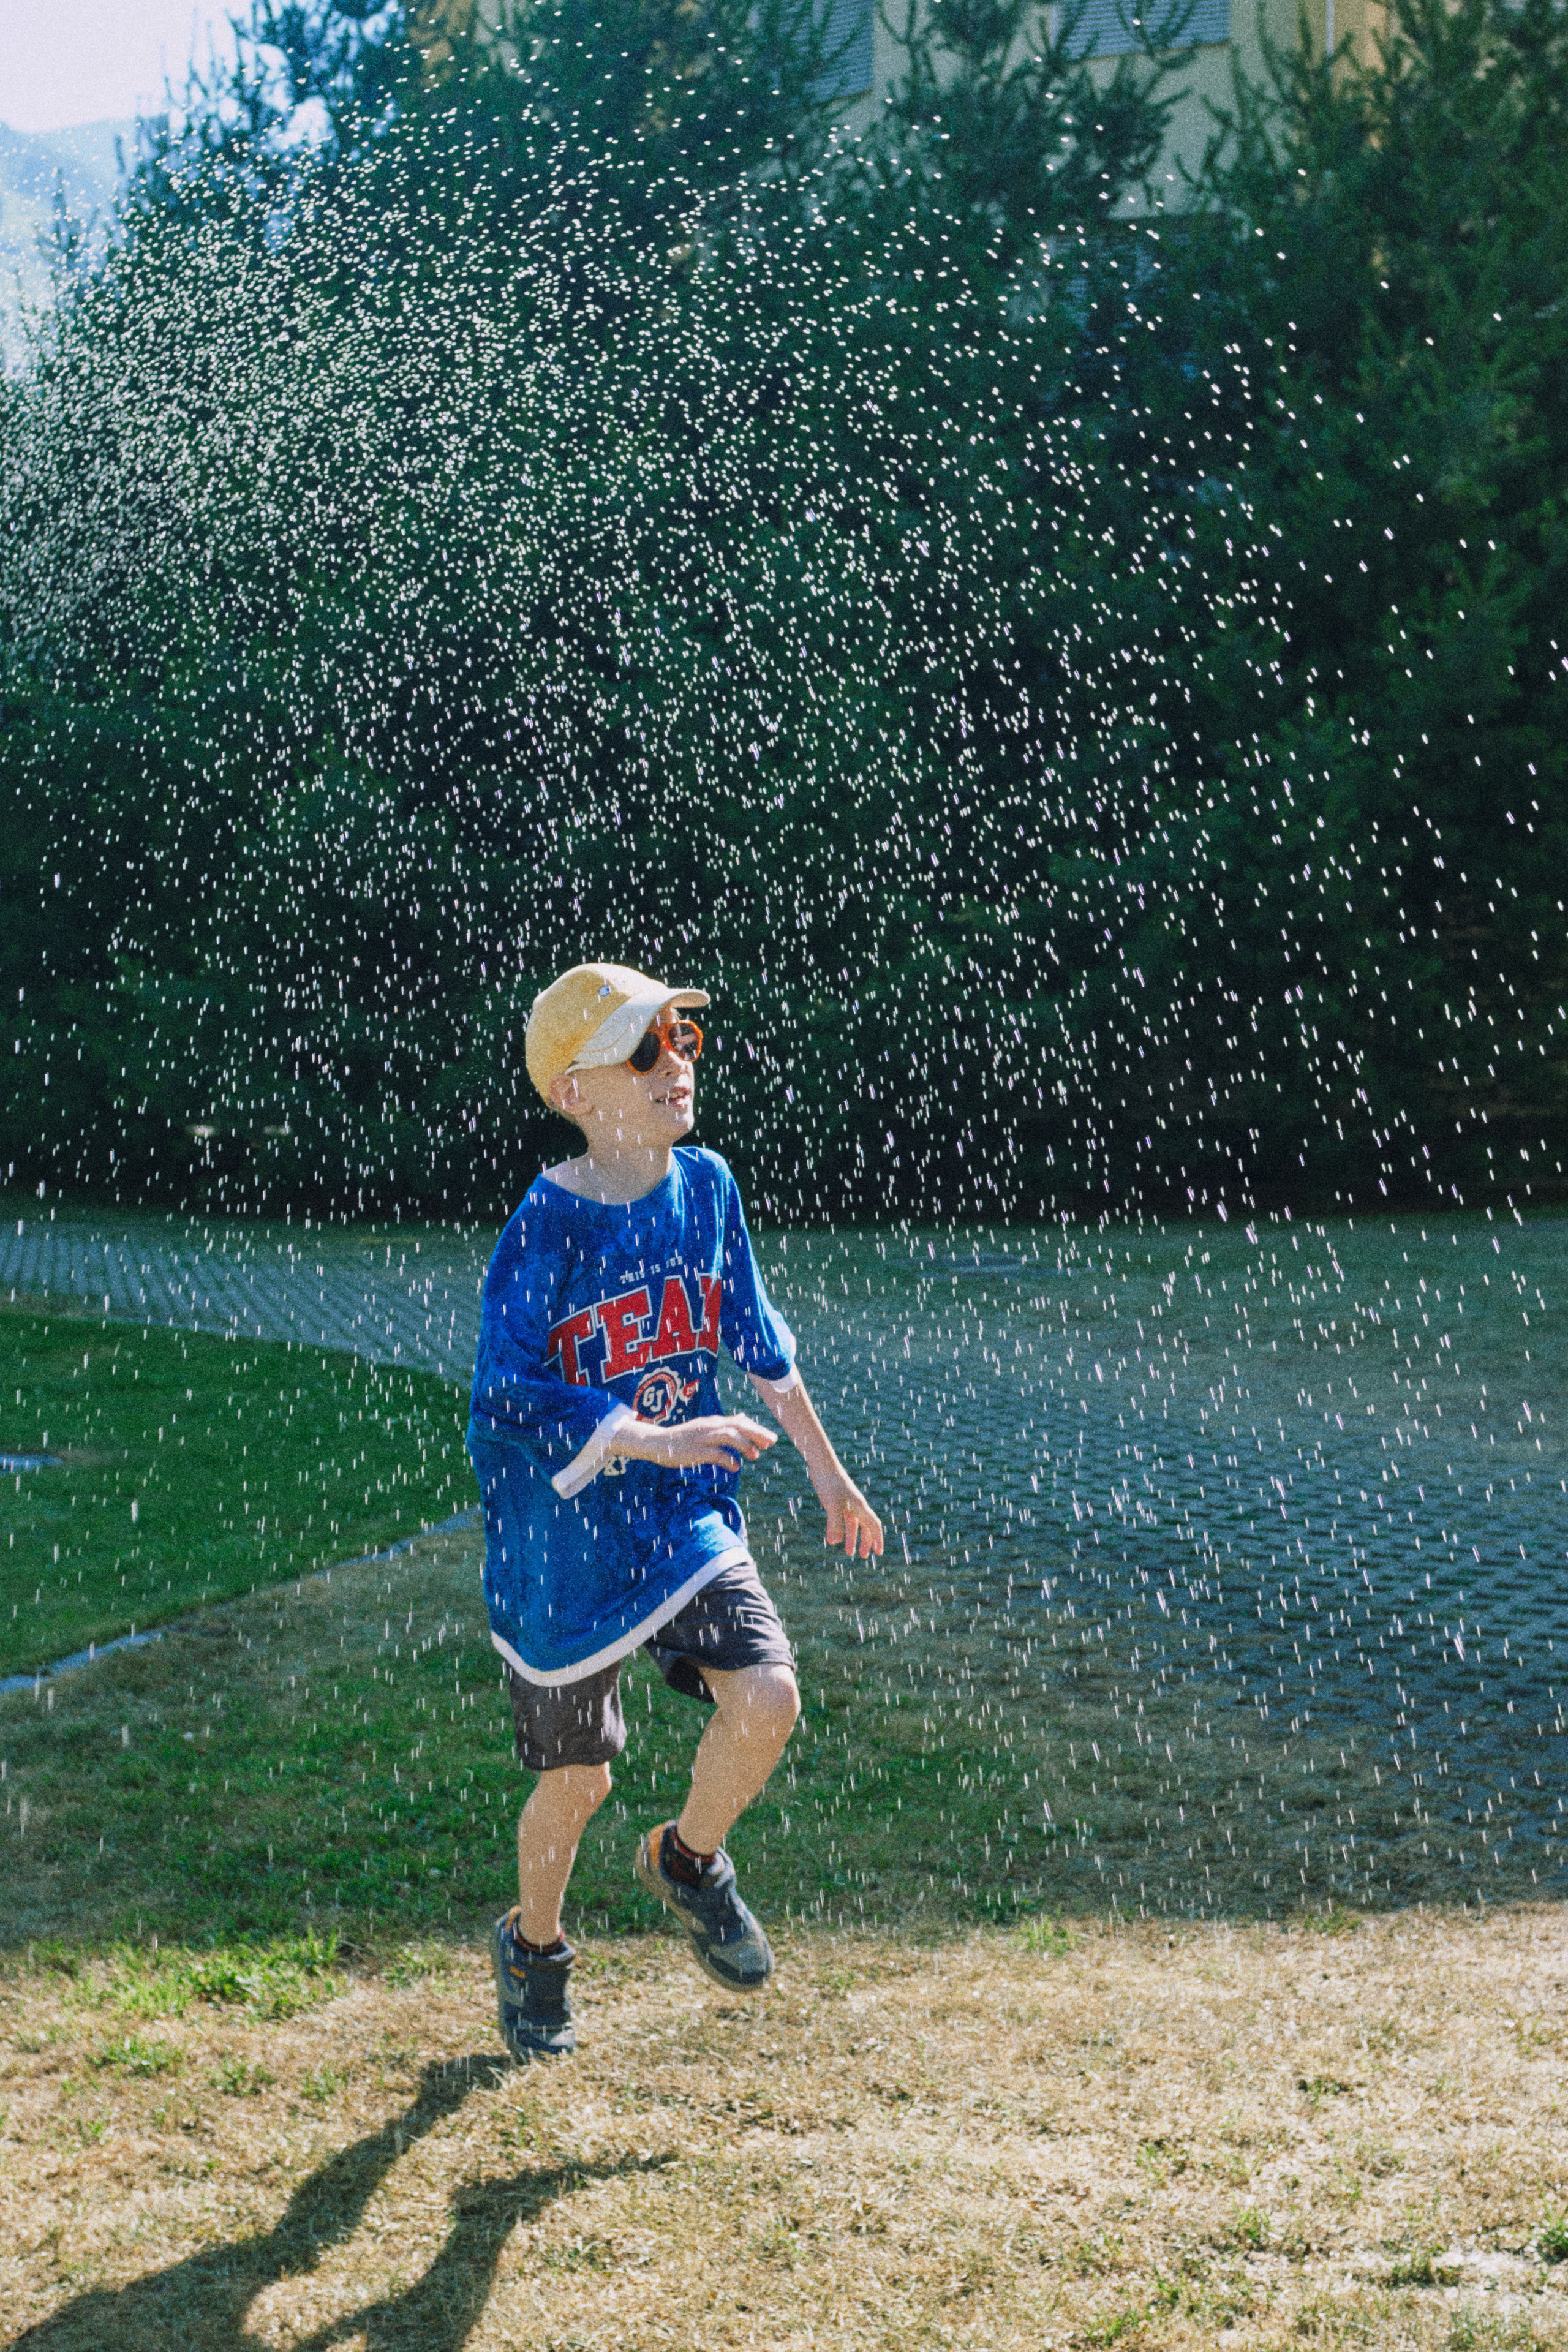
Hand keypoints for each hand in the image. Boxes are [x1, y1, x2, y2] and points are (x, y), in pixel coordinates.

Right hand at [617, 1412, 777, 1471]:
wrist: (658, 1442)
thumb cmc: (684, 1437)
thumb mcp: (706, 1427)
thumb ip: (725, 1424)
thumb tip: (744, 1419)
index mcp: (714, 1422)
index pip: (740, 1422)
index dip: (757, 1429)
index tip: (772, 1439)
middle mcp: (710, 1426)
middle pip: (738, 1426)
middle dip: (756, 1434)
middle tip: (771, 1444)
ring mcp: (703, 1438)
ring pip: (728, 1436)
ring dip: (744, 1445)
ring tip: (756, 1455)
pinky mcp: (695, 1451)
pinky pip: (715, 1454)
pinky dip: (728, 1460)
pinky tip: (735, 1467)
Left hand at [813, 1461, 883, 1558]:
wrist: (823, 1466)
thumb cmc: (830, 1484)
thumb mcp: (832, 1506)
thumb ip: (834, 1524)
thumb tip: (835, 1542)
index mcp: (860, 1507)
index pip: (873, 1526)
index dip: (877, 1539)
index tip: (879, 1553)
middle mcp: (857, 1505)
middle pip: (865, 1527)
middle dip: (865, 1542)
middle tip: (863, 1556)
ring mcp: (847, 1503)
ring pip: (854, 1524)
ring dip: (852, 1538)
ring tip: (848, 1552)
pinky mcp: (838, 1501)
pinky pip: (843, 1519)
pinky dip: (841, 1529)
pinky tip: (834, 1538)